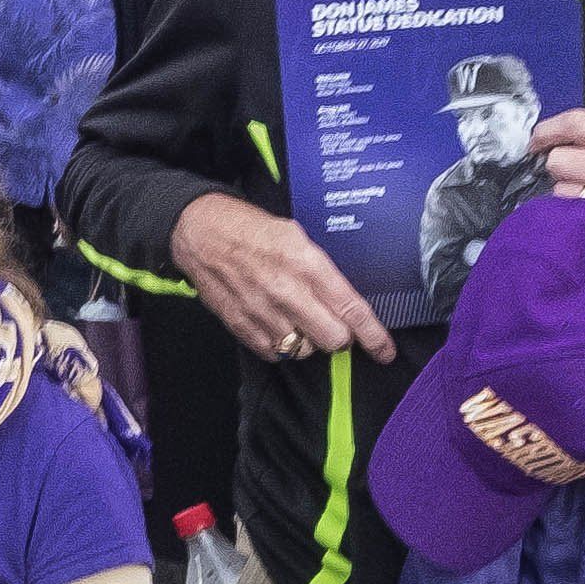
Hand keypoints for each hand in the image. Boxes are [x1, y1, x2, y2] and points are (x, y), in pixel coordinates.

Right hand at [173, 194, 392, 366]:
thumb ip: (322, 271)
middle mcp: (287, 291)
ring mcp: (262, 312)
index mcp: (306, 263)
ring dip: (307, 340)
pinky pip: (273, 353)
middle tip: (332, 324)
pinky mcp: (241, 326)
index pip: (351, 309)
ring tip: (296, 318)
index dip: (373, 336)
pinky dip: (279, 344)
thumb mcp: (296, 236)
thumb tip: (344, 303)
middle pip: (332, 339)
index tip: (384, 351)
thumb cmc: (250, 230)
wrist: (200, 232)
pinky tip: (275, 323)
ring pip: (303, 350)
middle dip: (339, 336)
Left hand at [530, 110, 584, 293]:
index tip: (536, 139)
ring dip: (566, 198)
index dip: (548, 130)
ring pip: (563, 195)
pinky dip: (574, 221)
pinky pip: (576, 222)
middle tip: (570, 176)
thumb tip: (557, 140)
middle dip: (557, 168)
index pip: (579, 123)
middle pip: (560, 161)